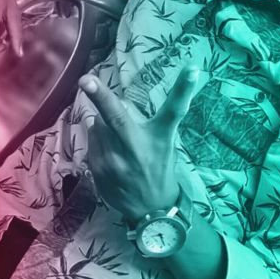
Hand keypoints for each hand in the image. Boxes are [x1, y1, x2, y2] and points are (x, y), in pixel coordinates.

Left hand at [78, 65, 198, 219]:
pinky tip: (111, 156)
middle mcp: (137, 147)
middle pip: (117, 116)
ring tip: (118, 142)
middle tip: (86, 80)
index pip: (174, 110)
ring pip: (97, 126)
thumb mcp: (163, 143)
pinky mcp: (99, 170)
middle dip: (100, 96)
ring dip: (101, 125)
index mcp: (160, 137)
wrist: (151, 209)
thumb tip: (124, 100)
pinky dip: (97, 141)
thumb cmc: (158, 167)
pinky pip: (91, 143)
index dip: (184, 89)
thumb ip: (146, 122)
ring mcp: (115, 161)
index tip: (193, 69)